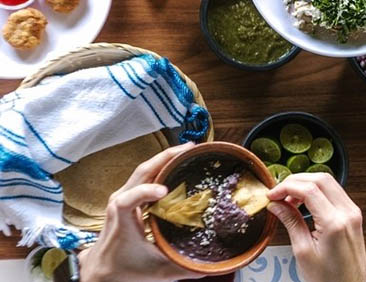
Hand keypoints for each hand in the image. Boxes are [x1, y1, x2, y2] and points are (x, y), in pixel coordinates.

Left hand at [78, 143, 199, 281]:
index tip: (165, 191)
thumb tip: (212, 265)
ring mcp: (121, 197)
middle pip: (141, 172)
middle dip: (166, 157)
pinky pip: (144, 176)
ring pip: (143, 170)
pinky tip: (176, 164)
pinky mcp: (127, 197)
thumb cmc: (123, 270)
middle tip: (190, 149)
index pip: (128, 199)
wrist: (101, 271)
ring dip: (165, 158)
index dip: (146, 191)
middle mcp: (119, 203)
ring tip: (187, 152)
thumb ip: (185, 269)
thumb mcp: (157, 272)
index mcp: (122, 219)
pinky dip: (161, 166)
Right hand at [268, 173, 365, 281]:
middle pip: (321, 179)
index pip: (309, 189)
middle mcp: (348, 213)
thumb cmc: (328, 278)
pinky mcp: (353, 215)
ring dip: (306, 185)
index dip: (286, 187)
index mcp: (335, 223)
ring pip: (329, 182)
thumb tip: (276, 205)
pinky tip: (303, 202)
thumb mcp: (303, 251)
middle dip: (296, 181)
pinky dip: (317, 192)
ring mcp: (353, 212)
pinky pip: (335, 193)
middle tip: (278, 193)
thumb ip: (291, 222)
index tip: (271, 194)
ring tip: (288, 200)